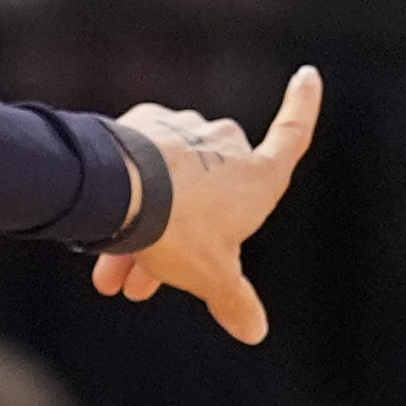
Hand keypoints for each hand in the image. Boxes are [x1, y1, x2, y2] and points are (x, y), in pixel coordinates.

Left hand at [90, 65, 323, 343]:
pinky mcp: (143, 126)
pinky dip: (127, 198)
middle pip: (212, 195)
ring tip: (111, 279)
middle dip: (182, 241)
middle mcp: (226, 145)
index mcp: (257, 174)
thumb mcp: (210, 275)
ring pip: (169, 187)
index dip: (303, 106)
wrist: (120, 190)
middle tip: (140, 287)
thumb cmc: (179, 229)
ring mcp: (183, 132)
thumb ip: (234, 300)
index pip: (293, 133)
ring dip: (145, 230)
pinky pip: (140, 167)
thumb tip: (256, 332)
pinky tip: (99, 232)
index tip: (307, 74)